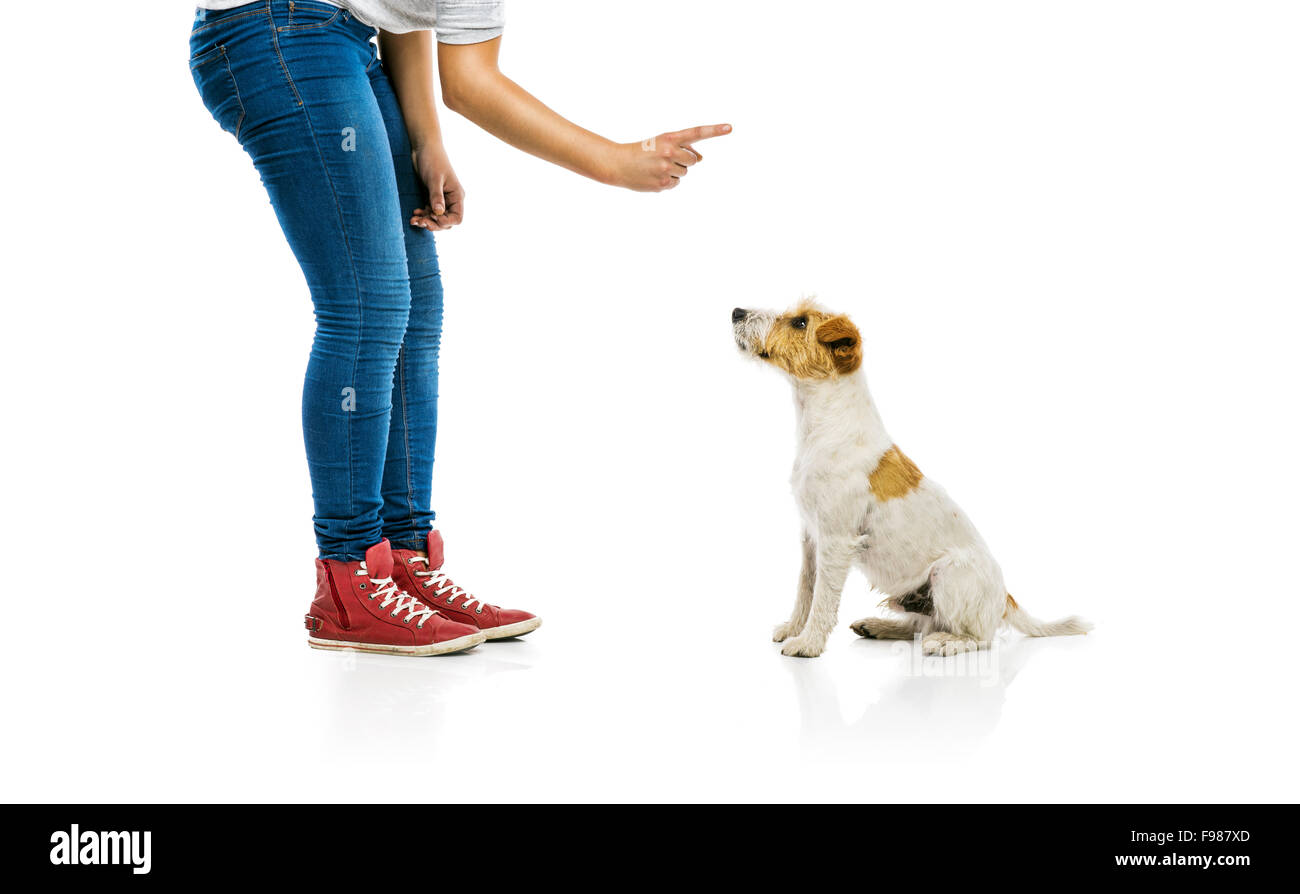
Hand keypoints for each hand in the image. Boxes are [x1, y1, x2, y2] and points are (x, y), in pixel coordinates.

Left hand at [410, 144, 464, 229]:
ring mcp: (442, 199)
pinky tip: (414, 213)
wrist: (424, 147)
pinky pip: (429, 212)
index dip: (446, 222)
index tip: (432, 218)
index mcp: (457, 195)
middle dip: (433, 224)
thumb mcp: (434, 179)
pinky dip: (422, 214)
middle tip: (420, 222)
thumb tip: (439, 213)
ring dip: (426, 221)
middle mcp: (451, 199)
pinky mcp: (432, 197)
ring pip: (436, 218)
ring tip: (414, 220)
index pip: (457, 218)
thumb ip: (436, 196)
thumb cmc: (432, 159)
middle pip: (446, 221)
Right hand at [605, 123, 731, 191]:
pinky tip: (653, 176)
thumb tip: (701, 158)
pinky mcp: (662, 183)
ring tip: (656, 167)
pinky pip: (675, 183)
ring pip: (684, 173)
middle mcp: (669, 151)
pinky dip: (667, 181)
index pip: (696, 133)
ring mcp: (666, 168)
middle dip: (683, 160)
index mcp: (670, 138)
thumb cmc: (643, 151)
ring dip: (674, 171)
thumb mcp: (661, 142)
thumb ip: (682, 147)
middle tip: (664, 159)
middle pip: (692, 160)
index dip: (714, 131)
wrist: (619, 164)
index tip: (730, 128)